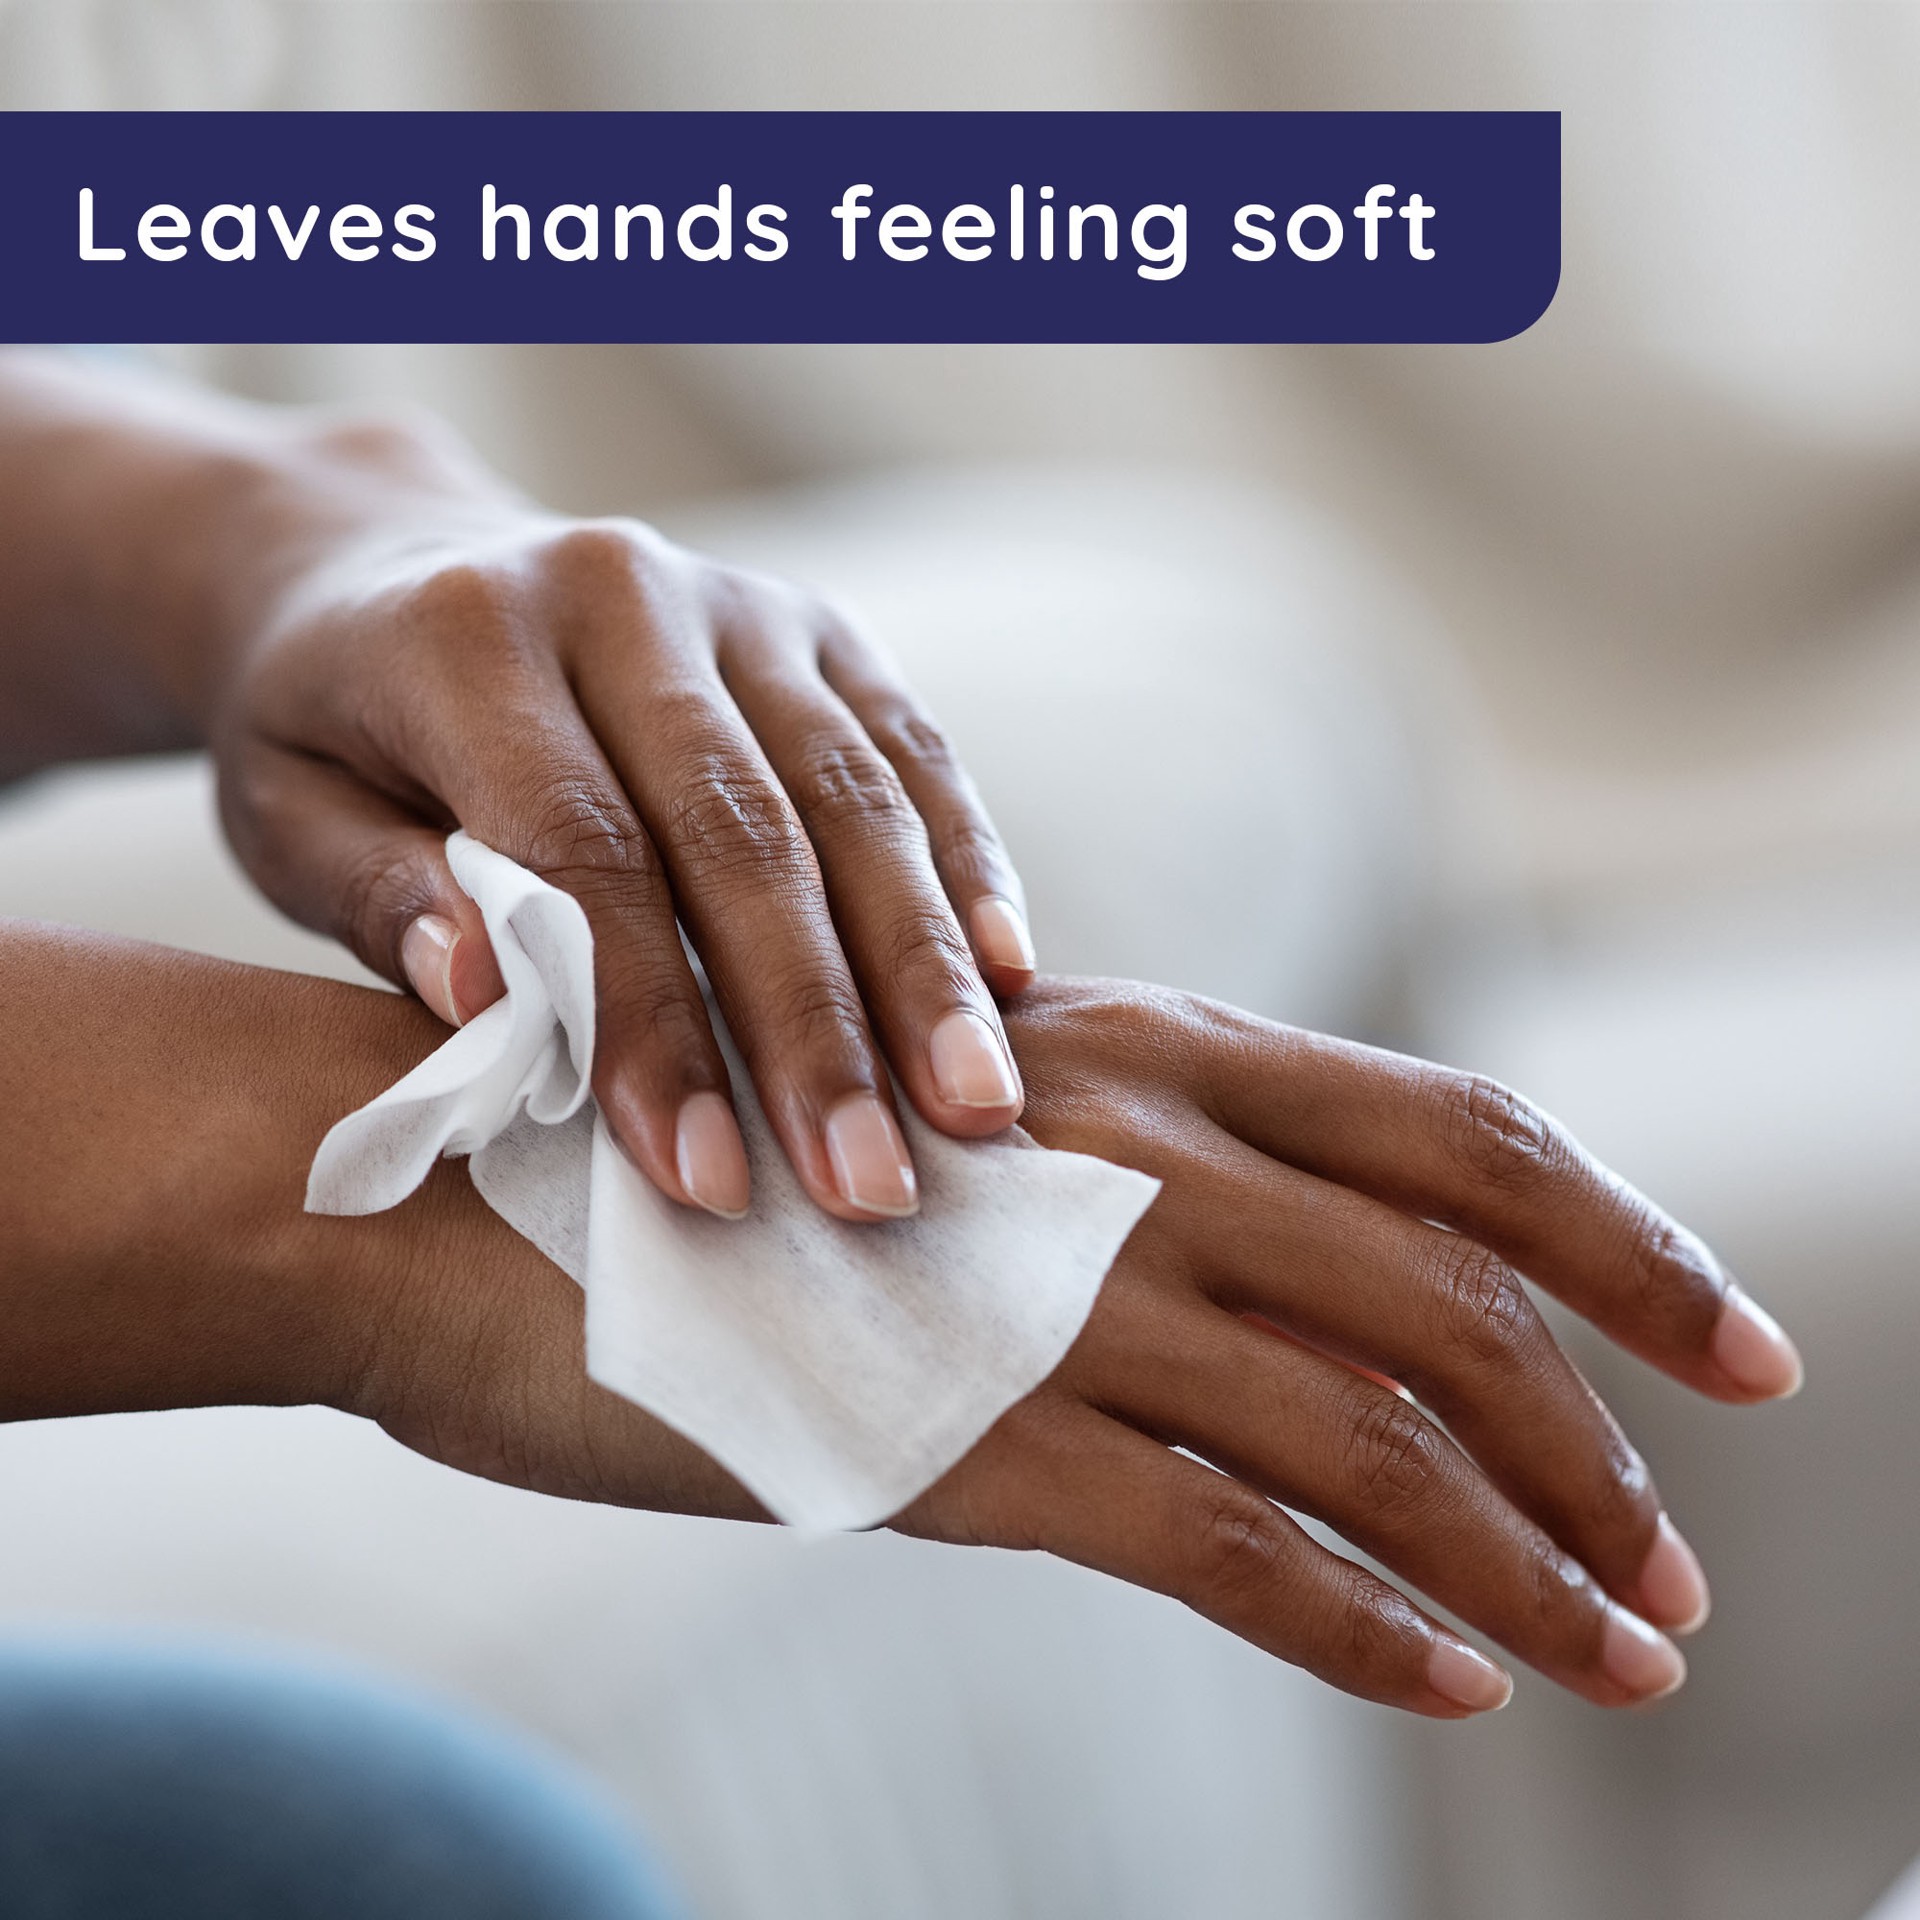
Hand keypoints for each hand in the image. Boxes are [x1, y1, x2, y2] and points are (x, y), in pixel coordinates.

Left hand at [212, 416, 1029, 1224]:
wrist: (393, 573)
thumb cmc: (336, 735)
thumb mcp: (290, 818)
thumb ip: (381, 897)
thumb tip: (485, 996)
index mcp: (468, 639)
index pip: (581, 850)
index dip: (648, 1020)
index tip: (703, 1180)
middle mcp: (622, 591)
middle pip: (745, 828)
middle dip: (815, 1023)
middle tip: (870, 1186)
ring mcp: (739, 602)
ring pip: (854, 793)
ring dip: (922, 964)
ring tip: (976, 1110)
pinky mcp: (820, 629)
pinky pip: (913, 750)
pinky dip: (966, 867)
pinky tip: (1013, 979)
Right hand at [362, 976, 1801, 1717]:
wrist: (475, 1186)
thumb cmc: (717, 1150)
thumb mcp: (957, 1128)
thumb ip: (1113, 1187)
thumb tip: (1263, 1295)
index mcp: (1139, 1054)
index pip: (1454, 1133)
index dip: (1623, 1233)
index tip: (1730, 1339)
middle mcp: (1128, 1150)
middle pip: (1457, 1291)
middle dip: (1608, 1429)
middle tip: (1682, 1556)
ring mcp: (1055, 1291)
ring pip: (1371, 1429)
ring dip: (1520, 1556)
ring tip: (1613, 1650)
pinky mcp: (961, 1436)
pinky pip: (1222, 1542)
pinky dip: (1359, 1622)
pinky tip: (1438, 1681)